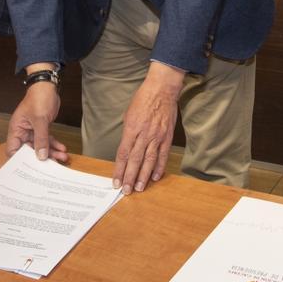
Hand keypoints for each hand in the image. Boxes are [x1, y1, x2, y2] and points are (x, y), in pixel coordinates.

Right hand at [5, 65, 67, 162]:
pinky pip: (47, 140)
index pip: (13, 150)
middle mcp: (23, 132)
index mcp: (16, 130)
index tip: (31, 168)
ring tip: (63, 157)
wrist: (47, 86)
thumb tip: (41, 156)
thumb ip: (41, 139)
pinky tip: (63, 149)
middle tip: (54, 164)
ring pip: (41, 147)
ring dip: (52, 152)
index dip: (20, 161)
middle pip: (30, 151)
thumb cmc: (38, 98)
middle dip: (42, 157)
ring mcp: (32, 131)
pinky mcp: (41, 129)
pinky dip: (55, 145)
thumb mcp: (40, 120)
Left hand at [113, 61, 184, 194]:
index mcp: (131, 129)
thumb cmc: (142, 100)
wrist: (161, 90)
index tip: (116, 181)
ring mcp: (156, 136)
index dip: (119, 169)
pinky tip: (155, 177)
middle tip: (126, 191)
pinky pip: (163, 155)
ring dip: (144, 176)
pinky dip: (159, 167)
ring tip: (139, 188)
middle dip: (130, 177)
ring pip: (149, 160)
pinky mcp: (167, 137)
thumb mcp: (128, 114)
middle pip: (135, 160)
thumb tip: (126, 148)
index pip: (123, 154)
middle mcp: (144, 134)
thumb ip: (128, 133)